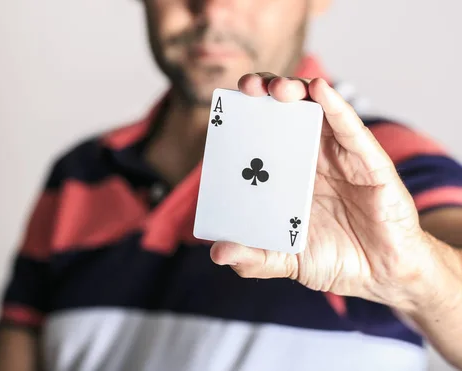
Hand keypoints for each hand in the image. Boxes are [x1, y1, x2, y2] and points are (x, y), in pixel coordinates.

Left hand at [210, 73, 433, 310]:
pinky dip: (335, 107)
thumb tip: (217, 253)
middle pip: (285, 113)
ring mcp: (340, 157)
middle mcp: (311, 158)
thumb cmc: (333, 260)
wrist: (382, 275)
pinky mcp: (370, 163)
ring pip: (317, 111)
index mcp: (287, 175)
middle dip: (265, 93)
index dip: (246, 114)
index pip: (262, 134)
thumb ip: (254, 259)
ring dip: (296, 91)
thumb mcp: (285, 260)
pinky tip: (319, 90)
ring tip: (276, 87)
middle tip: (248, 87)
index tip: (226, 104)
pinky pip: (350, 129)